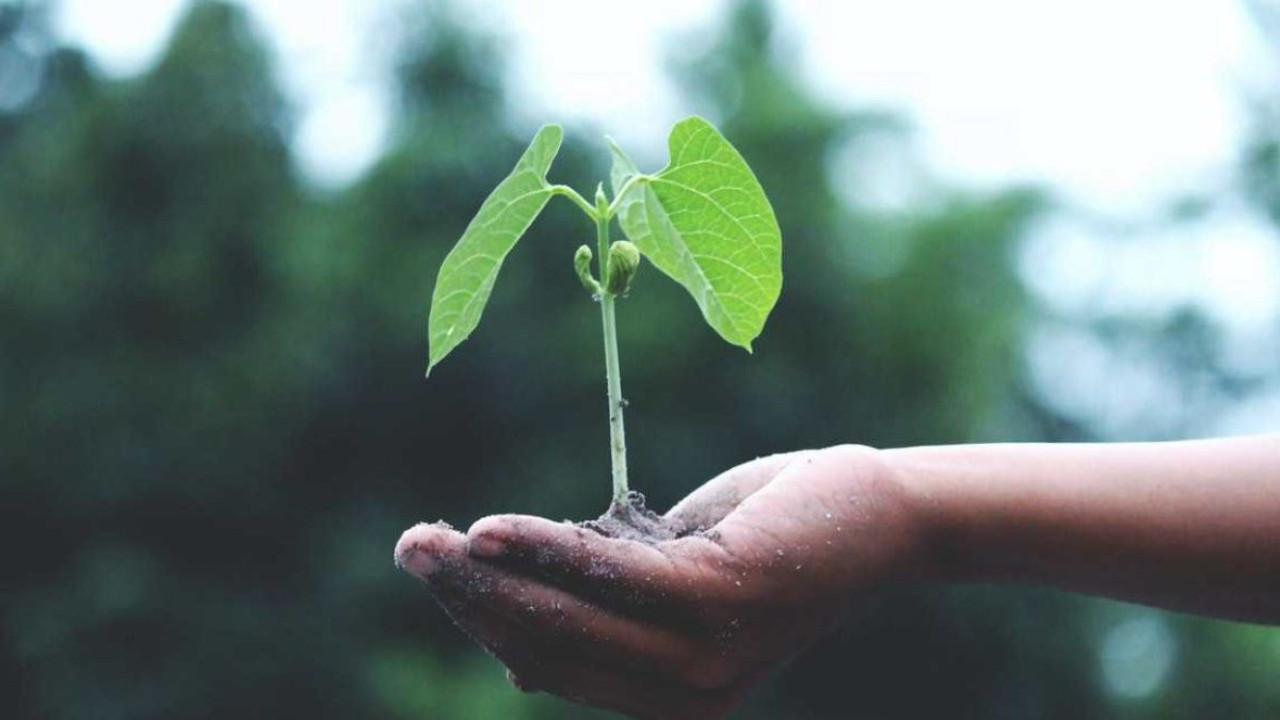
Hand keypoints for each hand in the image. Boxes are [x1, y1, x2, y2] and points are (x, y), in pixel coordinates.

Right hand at [394, 445, 926, 719]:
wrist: (877, 515)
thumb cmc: (770, 537)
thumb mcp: (673, 577)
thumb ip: (606, 607)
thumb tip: (514, 655)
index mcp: (667, 698)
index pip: (551, 664)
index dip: (484, 620)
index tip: (437, 570)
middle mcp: (682, 697)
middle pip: (546, 646)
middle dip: (468, 599)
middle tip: (409, 548)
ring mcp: (701, 657)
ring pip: (565, 618)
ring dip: (487, 577)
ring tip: (428, 541)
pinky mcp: (718, 601)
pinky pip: (608, 576)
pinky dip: (544, 550)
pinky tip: (491, 530)